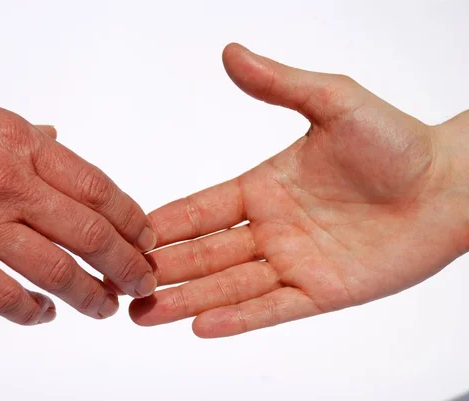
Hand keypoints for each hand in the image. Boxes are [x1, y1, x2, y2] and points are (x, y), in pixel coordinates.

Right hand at [0, 73, 156, 324]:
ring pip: (54, 271)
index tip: (144, 236)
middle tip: (141, 280)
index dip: (131, 218)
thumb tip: (54, 137)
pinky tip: (43, 314)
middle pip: (88, 234)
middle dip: (125, 263)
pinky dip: (28, 312)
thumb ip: (18, 124)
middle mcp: (6, 185)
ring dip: (89, 295)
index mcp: (18, 143)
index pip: (97, 188)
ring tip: (106, 306)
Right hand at [129, 43, 468, 337]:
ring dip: (185, 300)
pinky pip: (273, 308)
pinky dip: (238, 318)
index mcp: (264, 187)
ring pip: (229, 286)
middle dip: (163, 269)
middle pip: (205, 253)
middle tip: (120, 281)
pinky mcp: (323, 291)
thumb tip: (231, 52)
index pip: (202, 208)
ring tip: (144, 313)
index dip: (166, 222)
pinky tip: (201, 325)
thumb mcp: (332, 102)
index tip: (128, 231)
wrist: (450, 185)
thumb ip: (278, 83)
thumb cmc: (397, 141)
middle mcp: (271, 228)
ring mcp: (294, 262)